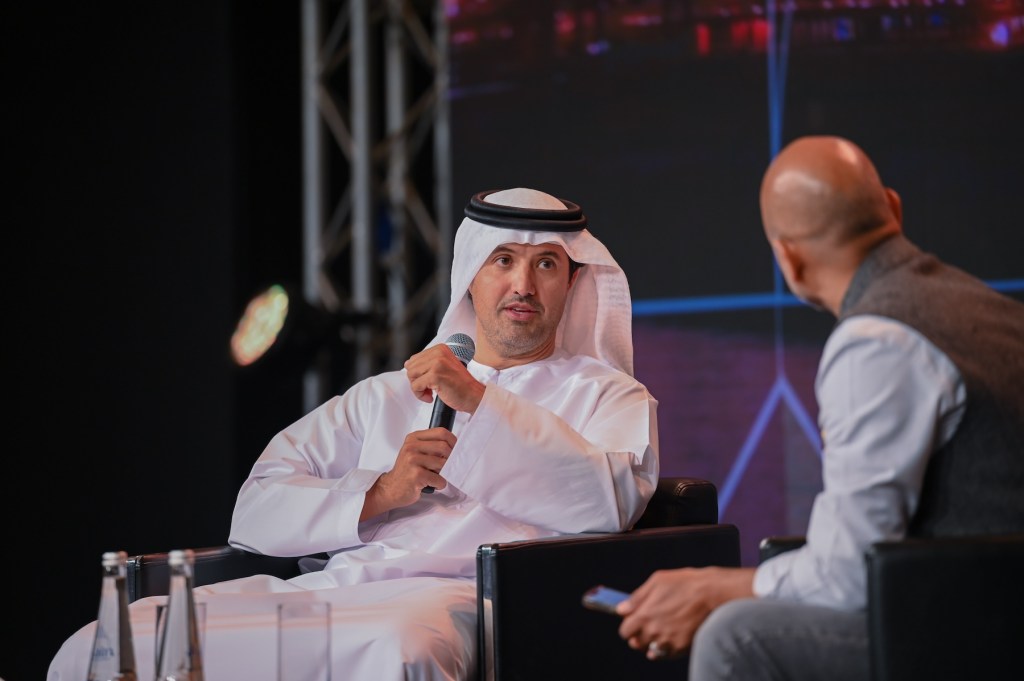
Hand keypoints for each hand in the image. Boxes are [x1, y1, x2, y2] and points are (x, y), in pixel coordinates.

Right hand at [361, 428, 456, 518]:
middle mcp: (412, 447)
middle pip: (444, 447)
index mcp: (414, 438)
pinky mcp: (416, 475)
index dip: (453, 441)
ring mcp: (412, 460)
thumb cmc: (407, 471)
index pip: (441, 432)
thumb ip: (431, 446)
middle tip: (448, 466)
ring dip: (445, 473)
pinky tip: (432, 484)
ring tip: (437, 476)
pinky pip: (439, 479)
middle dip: (450, 459)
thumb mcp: (415, 452)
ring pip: (443, 464)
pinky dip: (440, 484)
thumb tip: (455, 448)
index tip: (456, 450)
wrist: (390, 488)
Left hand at [404, 344, 484, 414]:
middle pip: (410, 367)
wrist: (474, 396)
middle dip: (416, 381)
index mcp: (440, 349)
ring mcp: (437, 363)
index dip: (419, 374)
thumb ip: (427, 363)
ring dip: (418, 388)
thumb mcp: (444, 367)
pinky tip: (431, 397)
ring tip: (430, 393)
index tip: (429, 381)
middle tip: (429, 389)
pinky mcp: (435, 375)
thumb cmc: (460, 385)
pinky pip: (416, 386)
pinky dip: (420, 395)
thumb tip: (407, 364)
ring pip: (411, 376)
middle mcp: (439, 353)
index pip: (414, 359)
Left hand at [616, 567, 755, 660]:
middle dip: (638, 634)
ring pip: (650, 651)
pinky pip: (666, 655)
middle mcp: (654, 631)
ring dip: (651, 642)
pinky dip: (664, 649)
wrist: (712, 594)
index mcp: (644, 615)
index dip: (627, 625)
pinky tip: (668, 637)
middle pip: (636, 643)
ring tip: (659, 630)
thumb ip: (636, 597)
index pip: (624, 631)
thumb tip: (621, 609)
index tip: (632, 620)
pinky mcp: (681, 648)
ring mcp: (668, 641)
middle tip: (646, 624)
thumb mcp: (656, 581)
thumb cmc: (685, 584)